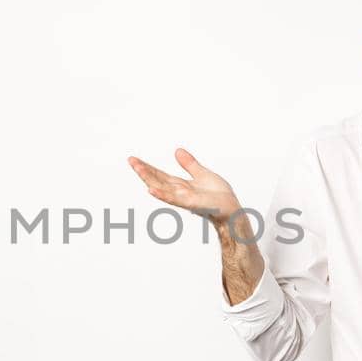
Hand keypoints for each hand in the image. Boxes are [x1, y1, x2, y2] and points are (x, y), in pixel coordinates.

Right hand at [127, 148, 242, 226]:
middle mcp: (179, 192)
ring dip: (148, 178)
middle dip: (144, 170)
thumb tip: (177, 151)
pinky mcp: (191, 203)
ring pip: (162, 187)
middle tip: (130, 160)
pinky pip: (174, 198)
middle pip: (157, 179)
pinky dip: (162, 195)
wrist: (231, 210)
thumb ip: (189, 164)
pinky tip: (151, 190)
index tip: (134, 160)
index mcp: (181, 185)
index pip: (160, 175)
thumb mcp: (202, 174)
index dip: (147, 167)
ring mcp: (183, 198)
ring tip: (137, 168)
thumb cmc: (219, 196)